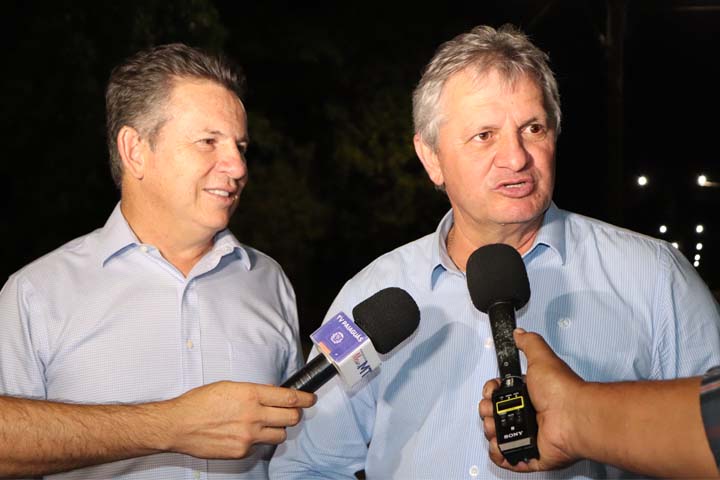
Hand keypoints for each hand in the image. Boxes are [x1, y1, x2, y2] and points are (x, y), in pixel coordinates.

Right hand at [163, 381, 315, 458]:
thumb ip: (253, 391)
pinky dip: (258, 440)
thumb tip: (271, 394)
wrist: (179, 424)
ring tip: (267, 424)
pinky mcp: (242, 451)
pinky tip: (245, 434)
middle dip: (295, 414)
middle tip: (292, 412)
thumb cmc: (200, 402)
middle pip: (291, 418)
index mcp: (251, 394)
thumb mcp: (230, 386)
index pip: (289, 398)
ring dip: (278, 429)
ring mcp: (248, 435)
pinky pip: (260, 446)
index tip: (310, 399)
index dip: (305, 399)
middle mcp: (253, 415)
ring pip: (280, 435)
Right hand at [479, 329, 583, 471]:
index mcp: (529, 395)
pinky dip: (500, 454)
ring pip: (498, 436)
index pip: (500, 396)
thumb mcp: (542, 357)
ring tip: (499, 427)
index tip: (491, 392)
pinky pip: (509, 459)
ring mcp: (530, 436)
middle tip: (493, 410)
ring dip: (491, 432)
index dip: (490, 393)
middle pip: (495, 416)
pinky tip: (501, 445)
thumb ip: (529, 343)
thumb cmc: (561, 389)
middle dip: (487, 412)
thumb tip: (519, 333)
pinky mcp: (531, 455)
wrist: (574, 416)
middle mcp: (529, 415)